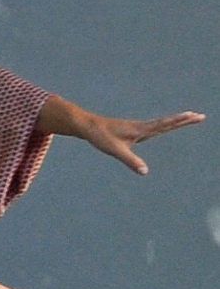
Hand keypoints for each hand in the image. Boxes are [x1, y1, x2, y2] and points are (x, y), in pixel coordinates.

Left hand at [68, 105, 204, 176]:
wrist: (87, 126)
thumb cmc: (101, 137)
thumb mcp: (116, 150)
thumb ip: (131, 161)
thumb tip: (145, 172)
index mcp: (140, 129)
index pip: (164, 125)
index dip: (179, 121)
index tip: (193, 115)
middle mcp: (141, 127)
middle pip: (167, 122)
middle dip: (184, 120)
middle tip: (201, 116)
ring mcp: (137, 128)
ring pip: (161, 123)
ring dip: (176, 121)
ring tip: (189, 118)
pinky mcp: (133, 130)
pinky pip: (153, 127)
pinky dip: (164, 125)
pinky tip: (165, 126)